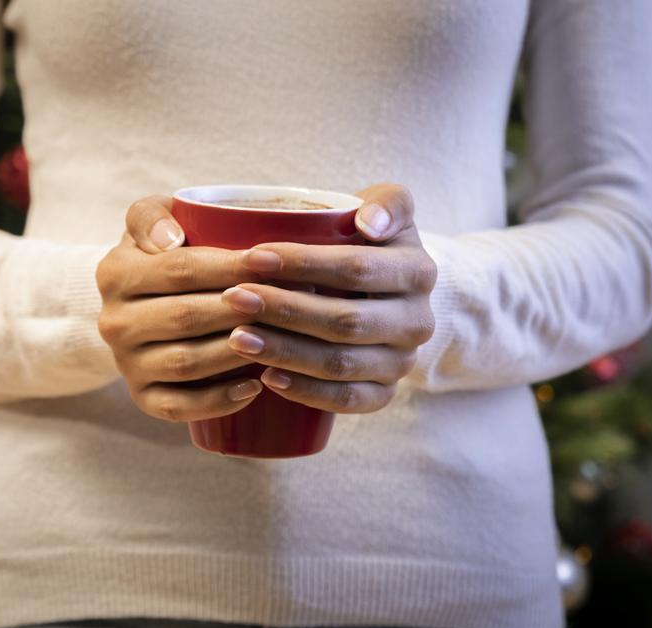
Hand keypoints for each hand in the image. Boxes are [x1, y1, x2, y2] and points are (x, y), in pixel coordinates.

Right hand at [96, 196, 266, 421]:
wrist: (144, 303)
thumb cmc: (168, 253)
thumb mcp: (154, 220)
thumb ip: (153, 215)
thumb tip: (169, 239)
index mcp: (115, 272)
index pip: (179, 270)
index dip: (228, 266)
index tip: (272, 262)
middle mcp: (113, 322)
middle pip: (185, 317)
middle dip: (240, 311)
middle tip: (288, 304)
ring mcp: (126, 363)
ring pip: (183, 363)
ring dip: (234, 354)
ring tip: (278, 341)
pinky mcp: (142, 397)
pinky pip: (177, 407)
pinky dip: (217, 401)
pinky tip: (255, 387)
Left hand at [218, 184, 436, 412]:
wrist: (387, 290)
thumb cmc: (369, 241)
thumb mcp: (388, 208)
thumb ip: (388, 202)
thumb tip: (369, 223)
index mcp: (418, 272)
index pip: (357, 269)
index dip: (304, 264)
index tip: (252, 257)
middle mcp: (418, 322)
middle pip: (345, 321)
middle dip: (284, 310)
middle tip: (233, 299)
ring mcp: (403, 362)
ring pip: (341, 365)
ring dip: (285, 352)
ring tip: (237, 338)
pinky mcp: (385, 392)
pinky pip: (347, 400)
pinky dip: (306, 391)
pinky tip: (266, 378)